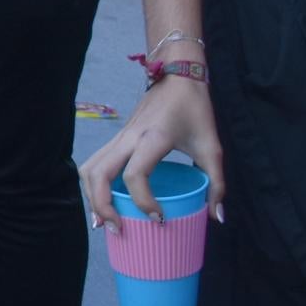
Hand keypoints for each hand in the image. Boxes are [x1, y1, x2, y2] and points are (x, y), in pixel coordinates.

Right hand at [81, 71, 223, 227]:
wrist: (177, 76)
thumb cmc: (195, 110)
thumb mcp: (212, 147)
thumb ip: (216, 183)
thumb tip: (216, 217)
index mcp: (153, 139)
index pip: (135, 174)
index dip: (144, 202)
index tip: (160, 219)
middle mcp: (129, 138)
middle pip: (99, 173)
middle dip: (102, 205)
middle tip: (118, 229)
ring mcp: (118, 137)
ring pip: (89, 168)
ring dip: (91, 195)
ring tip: (103, 220)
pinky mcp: (116, 138)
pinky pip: (95, 162)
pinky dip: (93, 185)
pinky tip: (102, 202)